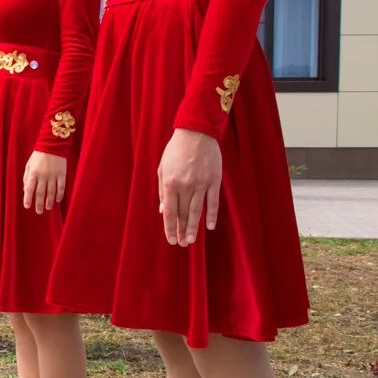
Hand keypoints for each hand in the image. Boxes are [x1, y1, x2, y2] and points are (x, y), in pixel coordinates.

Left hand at [21, 150, 67, 214]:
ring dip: (49, 201)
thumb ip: (26, 178)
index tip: (27, 206)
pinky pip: (61, 187)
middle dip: (39, 204)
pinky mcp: (62, 174)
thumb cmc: (38, 156)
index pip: (29, 189)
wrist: (52, 144)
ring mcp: (53, 175)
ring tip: (48, 208)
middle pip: (41, 193)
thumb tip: (26, 190)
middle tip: (38, 212)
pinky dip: (59, 195)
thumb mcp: (28, 165)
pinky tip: (58, 200)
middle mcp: (43, 175)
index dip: (28, 198)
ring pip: (51, 192)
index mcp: (33, 173)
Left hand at [157, 127, 221, 244]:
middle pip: (183, 213)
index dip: (169, 227)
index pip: (170, 211)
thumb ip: (162, 190)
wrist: (196, 133)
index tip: (170, 239)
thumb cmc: (176, 151)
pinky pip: (213, 201)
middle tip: (181, 244)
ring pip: (197, 210)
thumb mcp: (162, 168)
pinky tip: (209, 226)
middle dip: (181, 230)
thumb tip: (163, 210)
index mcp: (170, 182)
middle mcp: (185, 185)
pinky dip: (211, 215)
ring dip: (193, 227)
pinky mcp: (214, 180)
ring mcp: (201, 183)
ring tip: (191, 240)